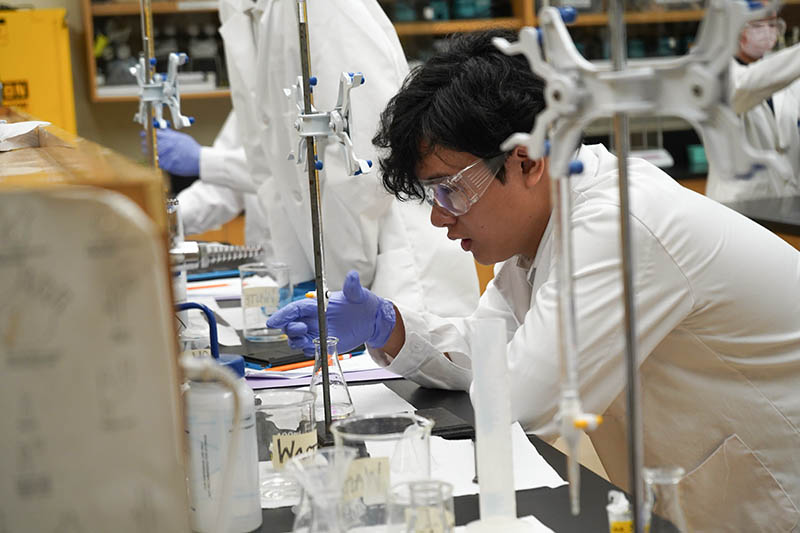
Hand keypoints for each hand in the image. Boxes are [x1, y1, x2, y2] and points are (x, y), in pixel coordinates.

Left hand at [140, 128, 200, 175]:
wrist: (200, 161)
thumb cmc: (192, 150)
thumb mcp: (182, 137)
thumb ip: (171, 134)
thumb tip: (162, 130)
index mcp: (171, 137)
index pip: (154, 133)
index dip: (147, 133)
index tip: (144, 134)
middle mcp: (168, 145)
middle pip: (150, 143)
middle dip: (145, 144)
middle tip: (144, 144)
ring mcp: (167, 155)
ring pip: (152, 153)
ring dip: (150, 153)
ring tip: (151, 153)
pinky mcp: (168, 164)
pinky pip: (158, 163)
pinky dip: (157, 161)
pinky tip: (158, 160)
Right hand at [266, 270, 395, 356]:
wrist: (371, 320)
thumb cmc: (361, 303)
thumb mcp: (357, 294)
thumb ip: (352, 287)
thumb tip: (353, 276)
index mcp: (316, 305)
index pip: (294, 309)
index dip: (282, 315)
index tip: (272, 322)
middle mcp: (313, 319)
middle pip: (291, 325)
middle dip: (290, 329)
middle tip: (301, 329)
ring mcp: (316, 332)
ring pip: (296, 339)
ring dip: (296, 341)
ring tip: (306, 340)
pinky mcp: (323, 343)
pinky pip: (308, 349)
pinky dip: (308, 350)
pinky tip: (315, 347)